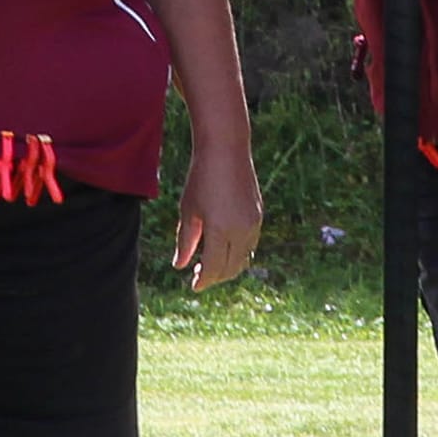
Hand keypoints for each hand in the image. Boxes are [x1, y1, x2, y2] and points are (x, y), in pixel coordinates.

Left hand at [172, 147, 264, 292]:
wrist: (226, 150)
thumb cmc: (201, 178)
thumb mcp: (188, 210)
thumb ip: (185, 241)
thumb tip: (179, 265)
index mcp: (220, 231)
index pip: (213, 268)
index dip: (203, 281)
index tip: (193, 286)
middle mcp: (241, 231)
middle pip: (230, 269)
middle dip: (214, 277)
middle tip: (198, 276)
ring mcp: (253, 224)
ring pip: (243, 259)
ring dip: (228, 267)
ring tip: (209, 263)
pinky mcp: (258, 216)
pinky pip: (250, 245)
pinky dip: (237, 254)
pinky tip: (223, 248)